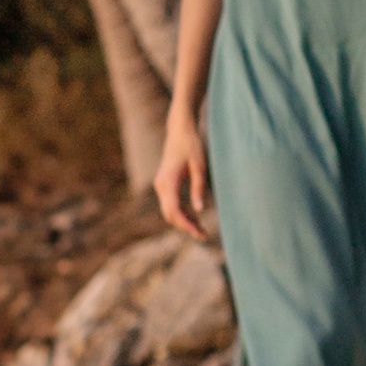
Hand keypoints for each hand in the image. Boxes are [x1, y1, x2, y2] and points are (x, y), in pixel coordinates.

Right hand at [154, 118, 211, 241]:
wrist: (179, 130)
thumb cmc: (191, 145)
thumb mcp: (199, 166)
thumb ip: (198, 188)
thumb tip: (199, 210)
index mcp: (168, 182)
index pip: (174, 210)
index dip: (186, 225)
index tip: (200, 233)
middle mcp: (161, 185)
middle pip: (169, 215)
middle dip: (185, 227)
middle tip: (204, 235)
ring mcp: (161, 185)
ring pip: (169, 211)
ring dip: (183, 221)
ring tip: (202, 229)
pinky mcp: (164, 185)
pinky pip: (170, 204)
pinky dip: (181, 214)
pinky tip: (194, 217)